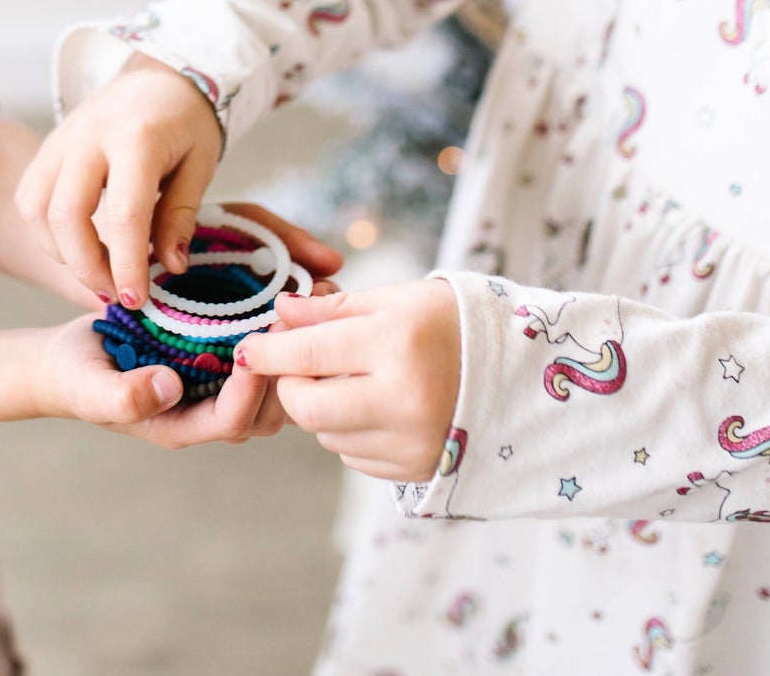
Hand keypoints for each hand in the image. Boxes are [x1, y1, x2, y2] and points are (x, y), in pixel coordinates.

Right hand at [15, 53, 222, 305]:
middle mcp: (88, 135)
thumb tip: (170, 267)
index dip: (128, 266)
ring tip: (98, 271)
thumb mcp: (201, 163)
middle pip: (66, 215)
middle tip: (116, 293)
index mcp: (136, 137)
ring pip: (36, 211)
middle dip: (87, 268)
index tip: (139, 301)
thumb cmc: (185, 120)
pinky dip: (46, 234)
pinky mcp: (46, 149)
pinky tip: (77, 245)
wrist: (155, 76)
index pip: (124, 215)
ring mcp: (60, 139)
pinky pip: (29, 199)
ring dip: (62, 254)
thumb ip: (181, 215)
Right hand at [36, 313, 287, 448]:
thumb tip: (170, 386)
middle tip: (295, 324)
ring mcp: (217, 387)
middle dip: (284, 373)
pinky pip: (264, 358)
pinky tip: (288, 299)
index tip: (254, 347)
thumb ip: (123, 395)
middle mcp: (207, 411)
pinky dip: (280, 335)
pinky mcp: (220, 360)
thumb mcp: (88, 386)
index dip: (248, 389)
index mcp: (180, 425)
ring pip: (274, 389)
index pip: (232, 419)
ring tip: (303, 308)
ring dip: (290, 353)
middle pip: (267, 413)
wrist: (70, 358)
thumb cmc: (76, 376)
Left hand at [236, 280, 460, 481]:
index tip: (246, 347)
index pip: (308, 352)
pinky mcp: (417, 470)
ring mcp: (411, 442)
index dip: (268, 350)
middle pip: (307, 407)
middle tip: (294, 365)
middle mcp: (403, 399)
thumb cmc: (453, 324)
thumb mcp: (396, 300)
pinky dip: (349, 431)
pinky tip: (374, 405)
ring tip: (348, 378)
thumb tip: (280, 312)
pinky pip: (354, 456)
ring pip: (327, 434)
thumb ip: (333, 309)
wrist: (522, 375)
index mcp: (396, 344)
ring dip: (321, 408)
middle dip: (289, 385)